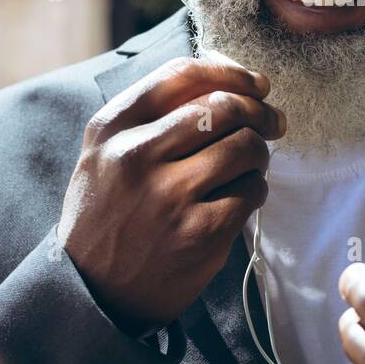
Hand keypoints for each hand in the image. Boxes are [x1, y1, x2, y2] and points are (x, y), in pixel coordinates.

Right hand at [58, 56, 285, 334]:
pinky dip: (256, 189)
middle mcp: (137, 156)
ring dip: (259, 151)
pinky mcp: (200, 233)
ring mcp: (170, 196)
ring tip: (252, 162)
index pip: (182, 75)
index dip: (230, 72)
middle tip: (272, 120)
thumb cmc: (108, 212)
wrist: (92, 291)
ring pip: (244, 147)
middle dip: (259, 110)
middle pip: (222, 107)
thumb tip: (226, 76)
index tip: (255, 83)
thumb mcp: (106, 153)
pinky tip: (242, 195)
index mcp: (112, 129)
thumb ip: (152, 114)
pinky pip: (251, 192)